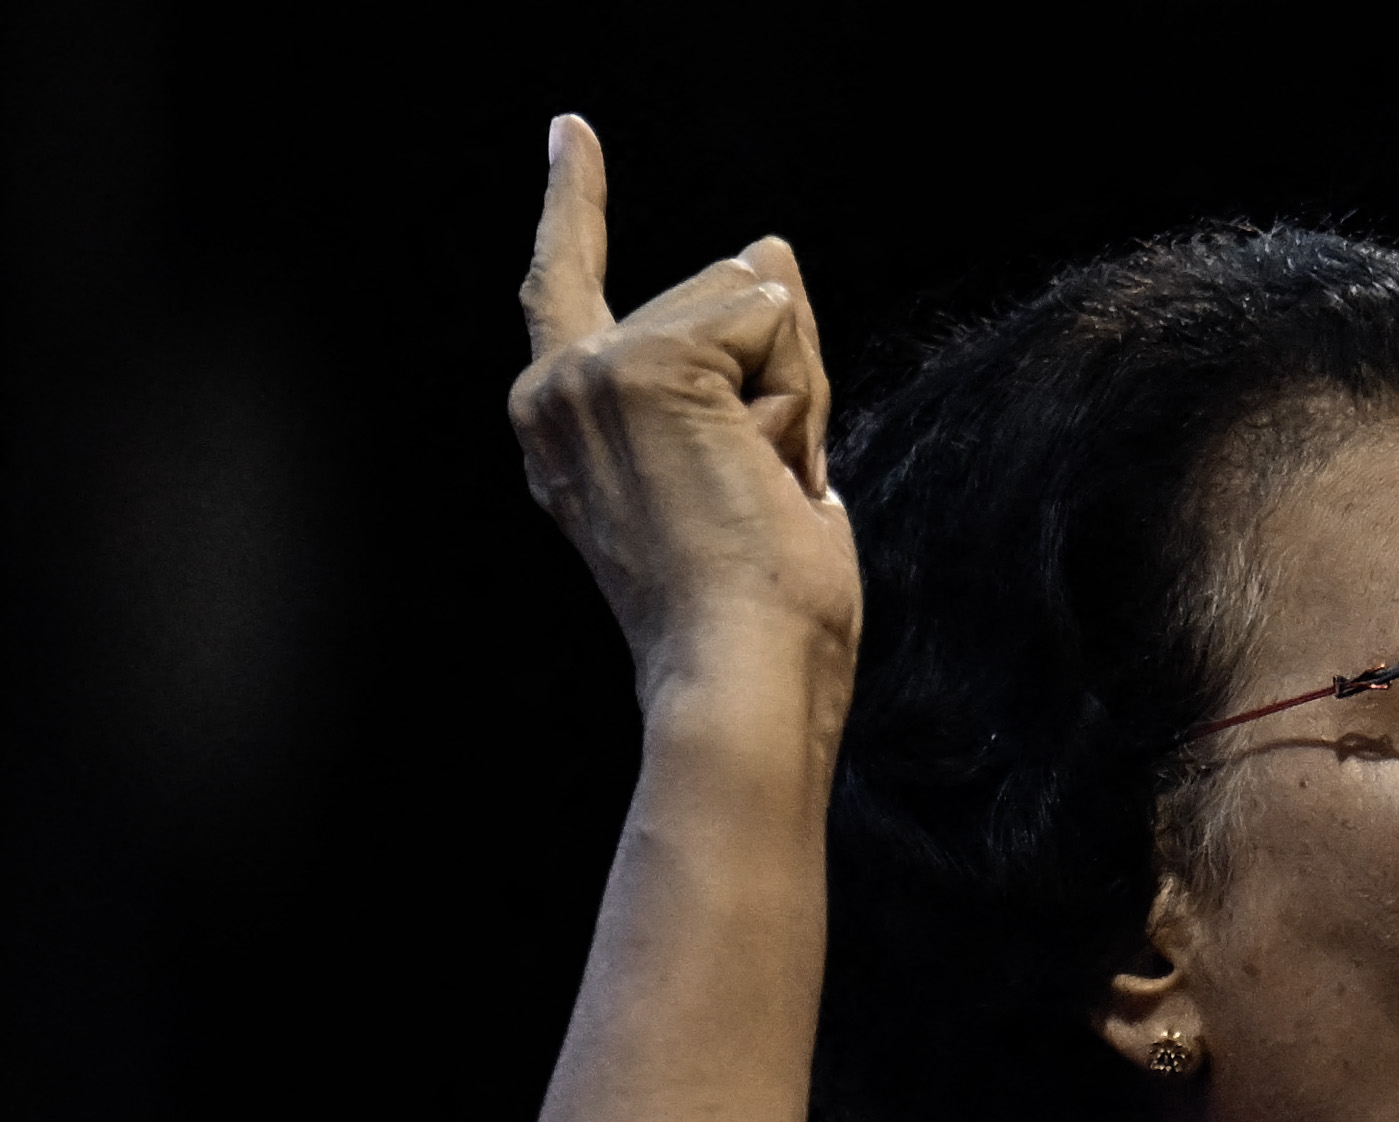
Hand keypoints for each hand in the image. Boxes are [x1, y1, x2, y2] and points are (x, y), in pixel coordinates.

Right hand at [507, 117, 858, 714]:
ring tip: (754, 490)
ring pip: (754, 304)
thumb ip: (750, 360)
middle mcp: (559, 388)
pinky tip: (760, 471)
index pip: (570, 281)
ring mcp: (594, 372)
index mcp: (569, 421)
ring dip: (794, 397)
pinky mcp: (647, 365)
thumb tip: (768, 246)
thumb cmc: (754, 606)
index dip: (577, 202)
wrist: (739, 669)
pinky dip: (798, 397)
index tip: (574, 134)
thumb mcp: (756, 461)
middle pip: (721, 297)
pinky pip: (772, 321)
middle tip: (757, 494)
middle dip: (784, 382)